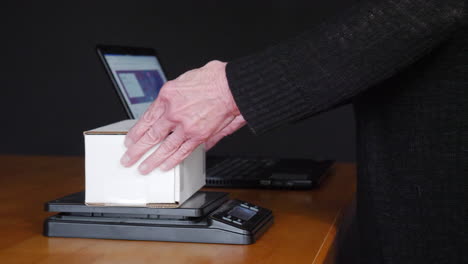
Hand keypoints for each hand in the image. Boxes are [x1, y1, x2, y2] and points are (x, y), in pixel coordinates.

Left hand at [120, 60, 245, 173]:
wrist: (231, 85)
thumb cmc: (213, 79)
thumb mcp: (184, 81)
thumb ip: (175, 99)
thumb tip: (170, 114)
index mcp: (167, 96)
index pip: (146, 119)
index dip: (136, 132)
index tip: (130, 140)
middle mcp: (173, 112)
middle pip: (150, 135)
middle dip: (137, 150)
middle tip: (128, 159)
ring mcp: (185, 126)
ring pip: (164, 147)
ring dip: (152, 160)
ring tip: (143, 168)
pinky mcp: (198, 135)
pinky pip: (183, 151)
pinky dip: (173, 160)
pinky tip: (165, 166)